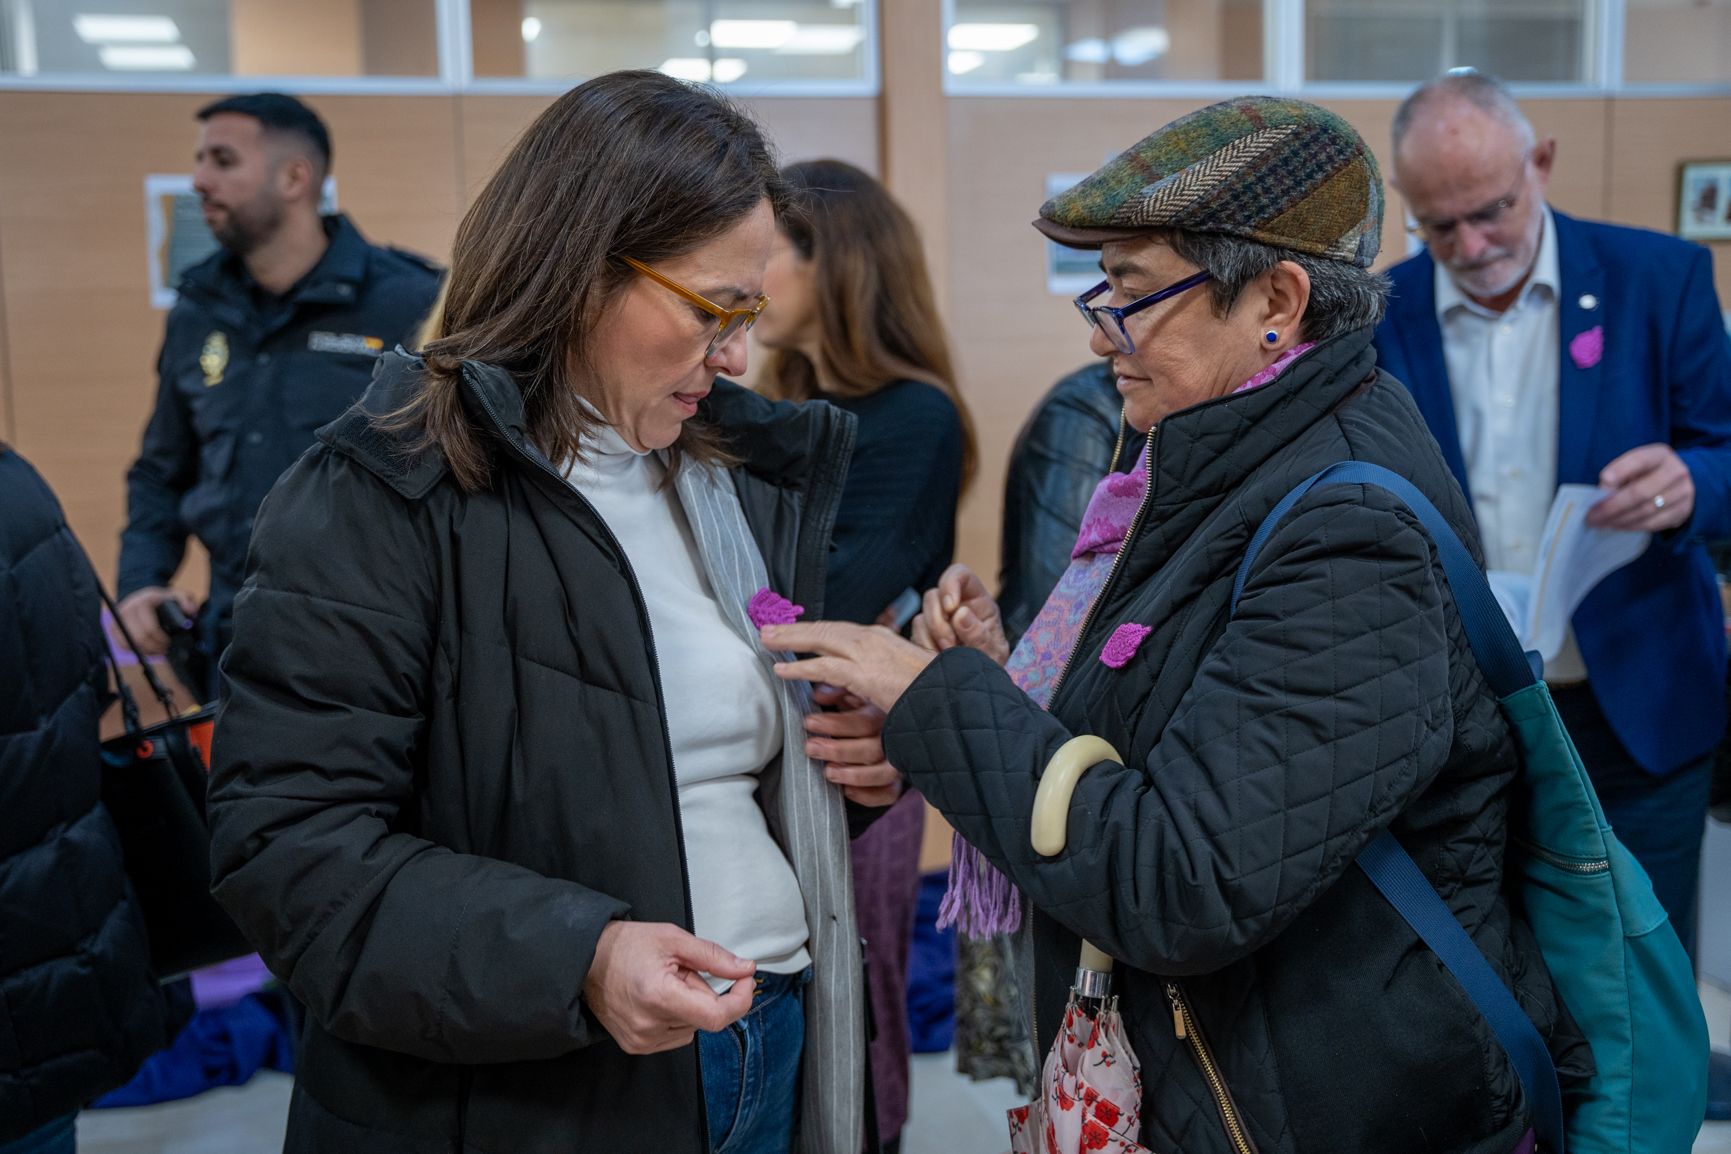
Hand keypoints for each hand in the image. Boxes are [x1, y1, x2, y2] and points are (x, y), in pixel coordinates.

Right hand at [115, 586, 198, 655]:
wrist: (142, 598)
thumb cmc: (161, 600)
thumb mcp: (176, 596)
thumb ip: (186, 600)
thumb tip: (190, 611)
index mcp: (142, 602)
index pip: (150, 628)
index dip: (161, 640)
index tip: (169, 643)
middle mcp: (127, 609)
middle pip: (139, 638)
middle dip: (154, 647)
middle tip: (164, 649)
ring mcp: (118, 619)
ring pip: (130, 644)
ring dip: (145, 650)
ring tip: (157, 651)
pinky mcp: (113, 628)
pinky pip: (122, 645)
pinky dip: (135, 650)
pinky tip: (147, 649)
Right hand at [583, 922, 755, 1054]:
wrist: (587, 960)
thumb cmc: (625, 946)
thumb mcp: (674, 939)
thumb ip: (714, 957)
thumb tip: (744, 969)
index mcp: (659, 996)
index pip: (717, 1016)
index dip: (739, 1000)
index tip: (744, 982)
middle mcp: (649, 1025)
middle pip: (705, 1018)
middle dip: (703, 992)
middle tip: (681, 971)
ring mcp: (642, 1040)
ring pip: (692, 1027)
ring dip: (689, 1005)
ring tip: (664, 983)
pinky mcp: (637, 1046)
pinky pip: (676, 1036)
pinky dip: (676, 1017)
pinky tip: (657, 999)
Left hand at [762, 621, 935, 714]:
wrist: (954, 697)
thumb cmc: (931, 690)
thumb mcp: (900, 675)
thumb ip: (875, 675)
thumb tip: (852, 685)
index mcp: (881, 637)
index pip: (840, 630)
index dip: (814, 630)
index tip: (794, 630)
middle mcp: (873, 638)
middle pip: (826, 629)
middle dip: (794, 628)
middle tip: (768, 628)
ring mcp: (869, 653)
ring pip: (821, 640)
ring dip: (790, 639)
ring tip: (766, 640)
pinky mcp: (866, 673)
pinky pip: (825, 668)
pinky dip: (801, 667)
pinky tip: (783, 669)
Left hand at [807, 684, 899, 806]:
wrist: (881, 730)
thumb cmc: (859, 710)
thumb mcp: (849, 695)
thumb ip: (835, 692)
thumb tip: (819, 695)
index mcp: (883, 713)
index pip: (864, 721)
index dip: (835, 724)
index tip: (808, 723)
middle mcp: (894, 738)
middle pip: (873, 748)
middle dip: (839, 750)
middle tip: (811, 748)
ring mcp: (898, 761)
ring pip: (883, 772)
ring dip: (854, 774)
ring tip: (828, 772)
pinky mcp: (896, 781)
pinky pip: (889, 793)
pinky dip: (868, 795)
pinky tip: (846, 791)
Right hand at [910, 564, 1009, 665]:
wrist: (979, 690)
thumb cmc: (991, 666)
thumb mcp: (992, 653)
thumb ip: (979, 635)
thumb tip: (960, 614)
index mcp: (978, 602)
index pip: (960, 575)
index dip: (950, 583)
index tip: (950, 607)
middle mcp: (956, 606)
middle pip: (934, 595)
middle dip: (938, 621)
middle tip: (949, 644)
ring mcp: (938, 620)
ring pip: (921, 615)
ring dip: (931, 637)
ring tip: (945, 655)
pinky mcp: (925, 636)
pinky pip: (913, 633)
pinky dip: (923, 647)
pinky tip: (935, 658)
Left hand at [1586, 444, 1693, 531]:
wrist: (1682, 484)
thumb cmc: (1648, 473)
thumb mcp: (1636, 466)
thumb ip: (1620, 475)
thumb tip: (1602, 495)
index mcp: (1660, 455)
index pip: (1639, 460)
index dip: (1620, 470)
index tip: (1602, 482)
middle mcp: (1675, 471)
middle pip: (1640, 492)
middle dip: (1612, 506)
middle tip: (1592, 516)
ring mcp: (1682, 492)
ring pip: (1645, 510)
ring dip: (1619, 519)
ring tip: (1601, 523)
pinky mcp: (1682, 511)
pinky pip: (1653, 523)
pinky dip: (1632, 526)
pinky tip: (1617, 526)